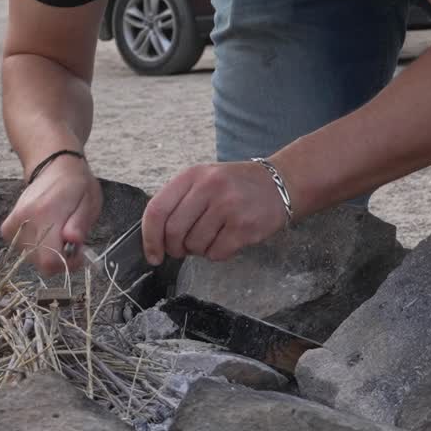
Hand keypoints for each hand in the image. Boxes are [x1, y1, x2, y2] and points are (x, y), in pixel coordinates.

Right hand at [0, 155, 102, 274]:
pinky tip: (44, 233)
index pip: (49, 260)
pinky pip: (20, 250)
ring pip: (31, 258)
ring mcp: (14, 223)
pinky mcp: (8, 227)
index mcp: (46, 212)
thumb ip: (80, 223)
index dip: (67, 264)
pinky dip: (34, 247)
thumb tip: (73, 241)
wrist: (54, 165)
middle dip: (60, 257)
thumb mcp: (89, 201)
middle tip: (71, 240)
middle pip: (40, 263)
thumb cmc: (76, 185)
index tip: (79, 253)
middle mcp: (25, 218)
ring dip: (48, 252)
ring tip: (58, 232)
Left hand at [142, 160, 289, 264]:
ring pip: (194, 245)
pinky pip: (216, 253)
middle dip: (174, 248)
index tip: (153, 255)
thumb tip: (154, 238)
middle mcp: (209, 187)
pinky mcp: (244, 226)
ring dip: (198, 250)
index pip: (157, 210)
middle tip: (183, 250)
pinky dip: (217, 254)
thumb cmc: (234, 186)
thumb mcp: (203, 179)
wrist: (281, 183)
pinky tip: (227, 241)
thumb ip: (178, 202)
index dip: (149, 238)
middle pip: (173, 232)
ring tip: (212, 237)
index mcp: (192, 175)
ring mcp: (228, 206)